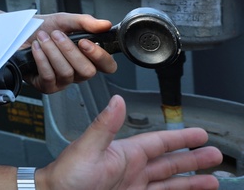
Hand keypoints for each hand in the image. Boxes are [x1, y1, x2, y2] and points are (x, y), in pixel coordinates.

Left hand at [25, 13, 117, 93]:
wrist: (18, 32)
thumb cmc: (43, 28)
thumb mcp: (64, 20)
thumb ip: (85, 22)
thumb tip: (105, 24)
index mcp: (88, 57)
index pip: (107, 66)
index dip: (100, 56)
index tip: (85, 42)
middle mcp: (78, 72)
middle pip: (87, 72)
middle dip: (70, 51)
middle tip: (57, 35)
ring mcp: (63, 81)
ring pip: (66, 73)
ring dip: (52, 51)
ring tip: (43, 38)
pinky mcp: (46, 86)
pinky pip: (49, 77)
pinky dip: (42, 59)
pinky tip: (36, 48)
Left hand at [40, 94, 221, 189]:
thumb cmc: (66, 174)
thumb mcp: (88, 148)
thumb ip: (105, 125)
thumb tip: (117, 100)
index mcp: (124, 153)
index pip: (159, 143)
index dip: (180, 138)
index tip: (199, 134)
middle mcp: (132, 168)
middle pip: (170, 163)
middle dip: (193, 159)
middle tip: (215, 155)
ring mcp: (133, 185)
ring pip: (169, 182)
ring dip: (191, 180)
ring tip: (213, 179)